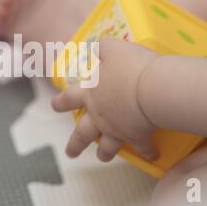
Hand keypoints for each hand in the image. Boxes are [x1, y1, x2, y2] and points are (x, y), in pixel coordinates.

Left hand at [52, 38, 159, 161]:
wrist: (152, 88)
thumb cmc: (130, 66)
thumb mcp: (112, 48)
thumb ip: (101, 48)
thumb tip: (94, 47)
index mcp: (91, 94)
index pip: (70, 98)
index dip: (61, 102)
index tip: (54, 106)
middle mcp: (100, 115)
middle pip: (83, 133)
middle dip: (75, 144)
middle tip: (70, 153)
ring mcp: (117, 128)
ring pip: (107, 146)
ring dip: (104, 153)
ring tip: (102, 158)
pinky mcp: (138, 135)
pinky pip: (143, 146)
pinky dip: (147, 151)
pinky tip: (152, 155)